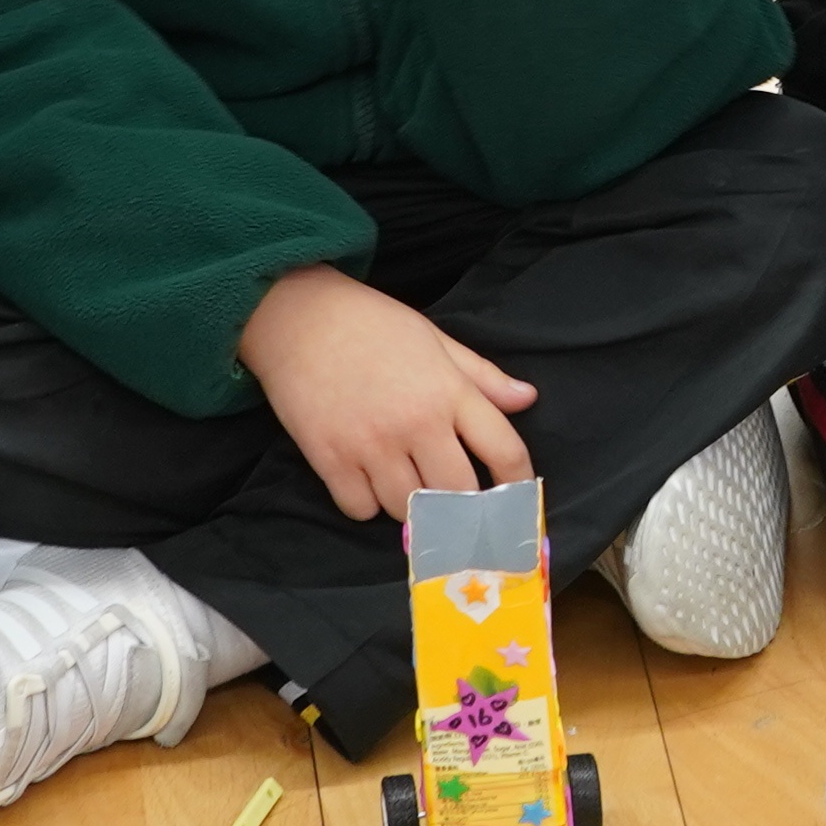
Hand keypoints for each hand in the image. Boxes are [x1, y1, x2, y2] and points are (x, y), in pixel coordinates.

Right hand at [243, 266, 537, 521]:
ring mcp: (371, 444)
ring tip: (404, 482)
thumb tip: (528, 398)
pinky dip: (365, 503)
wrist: (297, 315)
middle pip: (458, 495)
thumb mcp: (434, 340)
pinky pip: (360, 510)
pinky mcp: (329, 458)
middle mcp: (416, 422)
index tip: (515, 501)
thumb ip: (482, 376)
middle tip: (452, 501)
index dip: (519, 485)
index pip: (504, 452)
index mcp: (449, 391)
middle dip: (461, 506)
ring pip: (409, 510)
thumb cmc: (371, 324)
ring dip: (411, 506)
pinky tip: (364, 480)